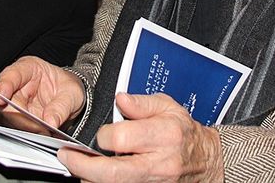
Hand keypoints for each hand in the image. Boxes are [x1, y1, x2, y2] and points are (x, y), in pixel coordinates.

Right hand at [0, 56, 85, 131]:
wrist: (70, 100)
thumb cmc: (67, 89)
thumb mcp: (72, 93)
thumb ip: (61, 107)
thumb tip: (50, 121)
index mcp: (28, 68)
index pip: (10, 76)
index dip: (3, 88)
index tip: (0, 101)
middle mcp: (17, 85)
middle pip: (5, 102)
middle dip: (18, 117)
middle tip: (37, 128)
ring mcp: (15, 103)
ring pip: (7, 118)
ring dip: (23, 128)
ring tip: (43, 133)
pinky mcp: (16, 119)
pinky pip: (15, 129)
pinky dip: (27, 134)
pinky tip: (40, 136)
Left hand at [57, 92, 223, 182]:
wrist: (206, 161)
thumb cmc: (185, 133)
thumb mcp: (169, 107)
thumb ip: (142, 103)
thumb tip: (120, 99)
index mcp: (163, 135)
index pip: (120, 138)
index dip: (104, 135)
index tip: (102, 133)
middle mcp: (158, 164)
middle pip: (112, 173)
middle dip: (83, 166)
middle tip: (68, 158)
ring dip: (91, 179)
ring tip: (81, 167)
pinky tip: (97, 176)